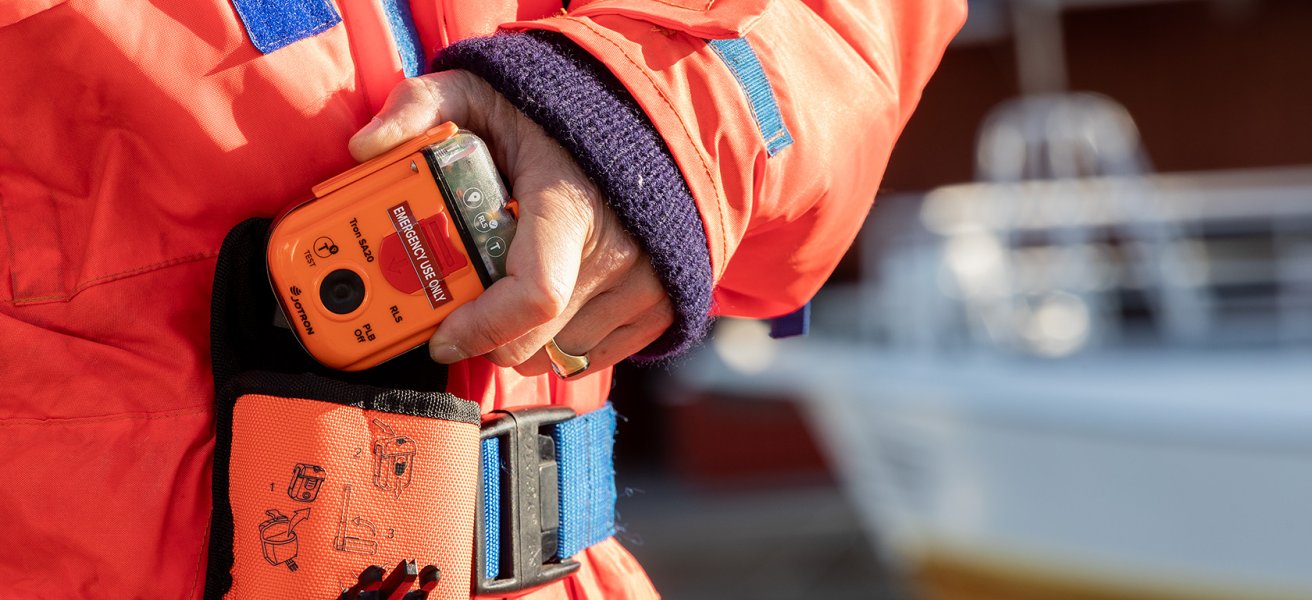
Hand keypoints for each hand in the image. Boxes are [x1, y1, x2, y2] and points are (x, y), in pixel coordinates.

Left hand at [349, 70, 673, 375]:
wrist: (638, 117)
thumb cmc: (553, 114)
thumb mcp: (479, 93)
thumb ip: (419, 106)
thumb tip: (364, 146)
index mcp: (570, 206)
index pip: (532, 295)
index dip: (480, 328)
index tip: (440, 335)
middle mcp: (618, 253)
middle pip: (534, 341)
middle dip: (483, 336)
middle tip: (458, 311)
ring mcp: (644, 284)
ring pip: (558, 357)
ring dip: (521, 342)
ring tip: (504, 296)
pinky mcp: (660, 305)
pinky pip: (594, 358)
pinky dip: (560, 346)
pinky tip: (545, 307)